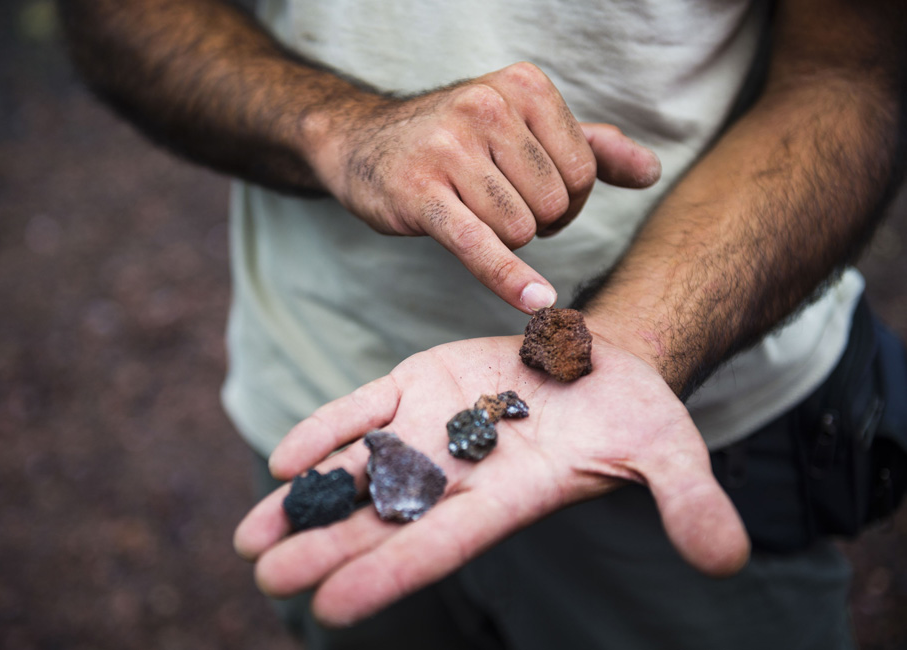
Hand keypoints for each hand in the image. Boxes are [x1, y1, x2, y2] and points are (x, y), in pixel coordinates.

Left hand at [234, 334, 748, 625]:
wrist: (598, 359)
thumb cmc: (633, 411)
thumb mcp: (669, 448)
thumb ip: (687, 498)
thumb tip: (728, 559)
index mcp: (509, 496)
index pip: (443, 543)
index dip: (391, 572)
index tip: (333, 610)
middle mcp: (459, 472)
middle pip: (382, 518)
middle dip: (325, 549)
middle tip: (265, 578)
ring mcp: (431, 427)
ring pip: (358, 471)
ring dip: (306, 502)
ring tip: (247, 539)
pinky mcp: (417, 384)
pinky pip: (363, 410)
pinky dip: (327, 431)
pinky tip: (286, 459)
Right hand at [307, 62, 661, 312]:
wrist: (364, 144)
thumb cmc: (455, 140)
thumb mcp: (523, 128)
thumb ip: (592, 147)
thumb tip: (652, 172)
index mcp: (523, 86)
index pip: (583, 170)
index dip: (566, 199)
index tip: (534, 195)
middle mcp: (488, 106)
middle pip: (554, 203)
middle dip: (537, 222)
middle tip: (500, 208)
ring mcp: (450, 148)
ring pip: (521, 230)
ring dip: (505, 240)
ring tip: (474, 214)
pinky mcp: (421, 193)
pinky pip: (481, 246)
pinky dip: (509, 279)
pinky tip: (534, 302)